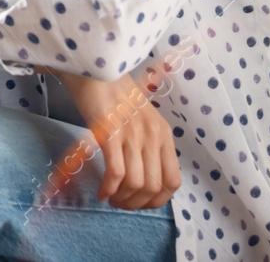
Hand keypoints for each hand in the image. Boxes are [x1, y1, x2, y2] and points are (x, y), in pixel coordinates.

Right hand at [53, 71, 180, 209]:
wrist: (95, 67)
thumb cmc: (115, 93)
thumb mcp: (142, 118)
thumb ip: (148, 142)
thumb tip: (143, 176)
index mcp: (163, 134)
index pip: (173, 182)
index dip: (157, 200)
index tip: (140, 202)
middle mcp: (152, 136)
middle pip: (154, 188)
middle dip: (136, 204)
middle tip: (120, 202)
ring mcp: (132, 134)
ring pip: (135, 184)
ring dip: (121, 199)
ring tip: (110, 197)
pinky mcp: (110, 133)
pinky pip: (115, 173)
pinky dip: (108, 189)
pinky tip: (101, 191)